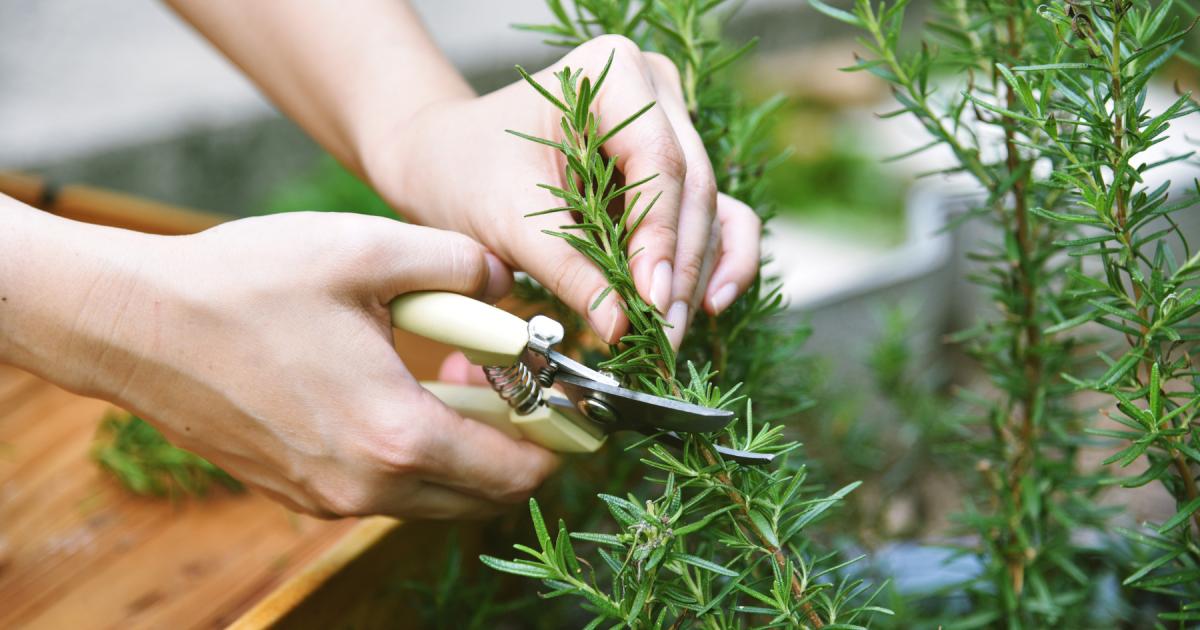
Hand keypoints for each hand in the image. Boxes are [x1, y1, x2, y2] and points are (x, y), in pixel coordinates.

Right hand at [69, 212, 557, 517]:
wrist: (136, 327)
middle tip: (514, 381)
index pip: (516, 470)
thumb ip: (460, 265)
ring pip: (436, 495)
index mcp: (397, 435)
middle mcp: (368, 487)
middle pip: (483, 495)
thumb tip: (507, 282)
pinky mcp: (299, 493)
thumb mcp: (369, 251)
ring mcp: (329, 498)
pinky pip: (387, 489)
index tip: (573, 406)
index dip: (559, 441)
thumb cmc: (246, 283)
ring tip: (456, 374)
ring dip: (465, 448)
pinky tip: (399, 390)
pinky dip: (415, 453)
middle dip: (515, 444)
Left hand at [365, 35, 761, 348]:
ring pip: (709, 209)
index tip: (651, 301)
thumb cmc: (467, 172)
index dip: (660, 236)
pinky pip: (716, 216)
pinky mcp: (675, 172)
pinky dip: (716, 262)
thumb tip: (620, 327)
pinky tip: (708, 306)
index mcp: (611, 73)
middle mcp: (656, 92)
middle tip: (663, 336)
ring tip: (670, 336)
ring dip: (695, 277)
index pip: (657, 161)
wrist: (445, 160)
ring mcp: (672, 129)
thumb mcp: (508, 222)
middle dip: (678, 269)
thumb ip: (567, 271)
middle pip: (692, 188)